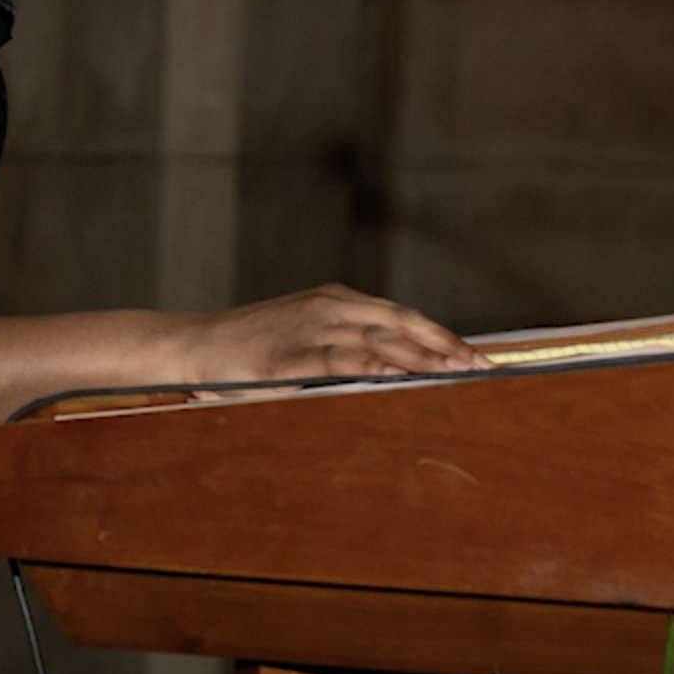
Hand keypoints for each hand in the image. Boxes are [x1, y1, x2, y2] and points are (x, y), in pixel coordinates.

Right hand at [187, 283, 489, 383]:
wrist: (193, 346)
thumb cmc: (249, 349)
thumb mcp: (304, 337)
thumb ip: (345, 347)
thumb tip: (394, 371)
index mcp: (334, 300)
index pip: (402, 315)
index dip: (441, 334)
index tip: (474, 353)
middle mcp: (328, 307)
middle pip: (401, 322)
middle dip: (444, 345)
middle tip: (480, 365)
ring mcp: (309, 328)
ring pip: (379, 339)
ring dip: (420, 357)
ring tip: (455, 372)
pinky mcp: (289, 355)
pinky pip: (340, 359)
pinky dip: (373, 364)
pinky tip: (399, 374)